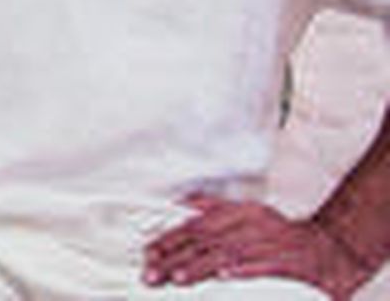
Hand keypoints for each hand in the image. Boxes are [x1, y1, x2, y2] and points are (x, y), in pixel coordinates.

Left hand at [142, 193, 372, 299]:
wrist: (333, 248)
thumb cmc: (284, 235)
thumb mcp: (249, 214)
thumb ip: (214, 208)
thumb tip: (183, 202)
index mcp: (240, 214)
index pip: (196, 225)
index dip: (170, 239)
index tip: (148, 254)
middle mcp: (253, 226)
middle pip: (206, 241)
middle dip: (175, 258)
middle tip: (152, 273)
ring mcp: (272, 245)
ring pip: (229, 255)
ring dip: (201, 267)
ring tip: (178, 278)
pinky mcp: (291, 264)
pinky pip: (265, 267)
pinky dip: (244, 271)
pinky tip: (226, 277)